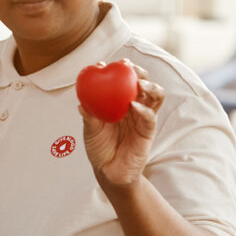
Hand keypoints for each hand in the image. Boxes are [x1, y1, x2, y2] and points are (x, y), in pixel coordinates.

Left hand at [79, 60, 163, 189]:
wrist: (109, 172)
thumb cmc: (98, 148)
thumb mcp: (90, 131)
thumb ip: (89, 118)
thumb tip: (81, 104)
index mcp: (119, 101)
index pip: (122, 80)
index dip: (116, 70)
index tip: (104, 63)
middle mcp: (133, 106)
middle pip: (142, 82)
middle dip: (138, 72)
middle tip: (128, 68)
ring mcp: (142, 117)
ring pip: (155, 96)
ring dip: (149, 86)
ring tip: (139, 84)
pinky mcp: (148, 131)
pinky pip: (150, 117)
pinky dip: (144, 110)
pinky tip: (134, 106)